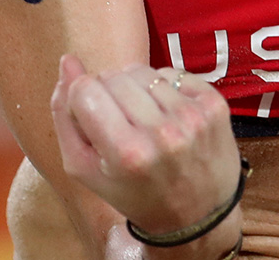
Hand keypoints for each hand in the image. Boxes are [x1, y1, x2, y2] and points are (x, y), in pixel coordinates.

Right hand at [51, 55, 242, 238]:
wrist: (197, 216)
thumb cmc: (134, 192)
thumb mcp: (86, 169)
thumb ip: (65, 115)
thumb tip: (68, 61)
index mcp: (127, 154)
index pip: (86, 89)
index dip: (83, 99)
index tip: (93, 117)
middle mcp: (162, 133)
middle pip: (113, 76)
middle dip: (109, 93)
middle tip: (121, 122)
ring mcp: (191, 117)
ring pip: (142, 71)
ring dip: (137, 89)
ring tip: (144, 119)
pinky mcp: (213, 104)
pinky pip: (172, 72)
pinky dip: (164, 88)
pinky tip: (168, 115)